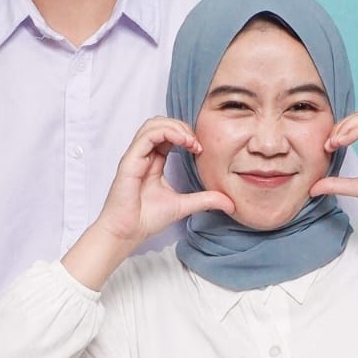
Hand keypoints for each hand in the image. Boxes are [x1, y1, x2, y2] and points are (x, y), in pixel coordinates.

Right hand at [93, 117, 235, 249]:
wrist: (127, 233)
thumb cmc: (146, 219)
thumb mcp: (184, 205)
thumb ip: (205, 199)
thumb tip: (230, 203)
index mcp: (153, 161)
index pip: (168, 135)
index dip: (186, 135)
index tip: (201, 149)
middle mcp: (144, 155)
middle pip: (161, 124)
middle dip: (182, 127)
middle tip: (197, 143)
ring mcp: (135, 156)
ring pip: (153, 125)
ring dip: (175, 127)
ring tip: (190, 141)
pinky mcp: (129, 161)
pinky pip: (147, 136)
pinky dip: (166, 133)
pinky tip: (182, 142)